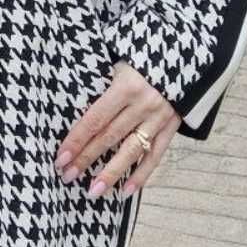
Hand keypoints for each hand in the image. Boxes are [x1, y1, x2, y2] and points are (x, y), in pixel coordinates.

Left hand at [54, 61, 180, 198]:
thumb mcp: (120, 61)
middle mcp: (143, 104)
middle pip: (109, 137)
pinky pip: (156, 155)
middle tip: (66, 176)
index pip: (95, 119)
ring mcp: (159, 118)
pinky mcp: (172, 127)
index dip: (76, 140)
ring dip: (111, 173)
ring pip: (131, 151)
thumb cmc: (143, 55)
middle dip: (86, 158)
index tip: (60, 158)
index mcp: (126, 85)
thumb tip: (74, 105)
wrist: (186, 54)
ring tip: (93, 192)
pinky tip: (126, 191)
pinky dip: (141, 174)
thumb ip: (102, 84)